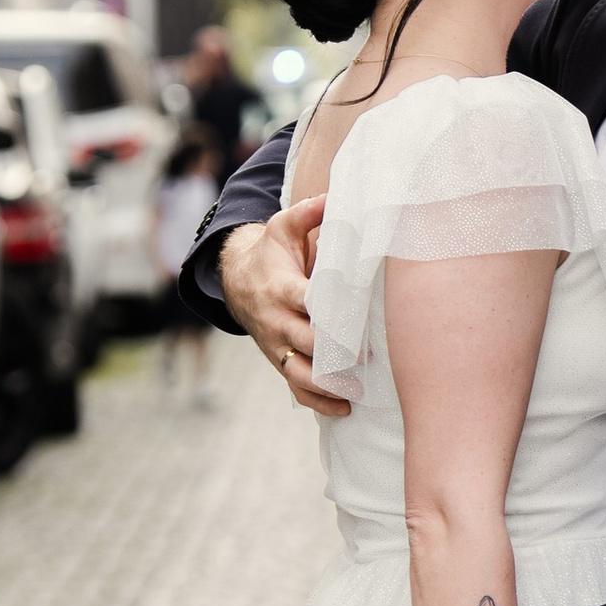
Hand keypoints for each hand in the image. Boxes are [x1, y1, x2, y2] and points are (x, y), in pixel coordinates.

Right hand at [223, 196, 345, 414]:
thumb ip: (308, 212)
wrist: (236, 281)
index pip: (304, 301)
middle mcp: (276, 319)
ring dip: (327, 384)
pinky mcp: (278, 360)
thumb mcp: (284, 227)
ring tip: (358, 392)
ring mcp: (276, 343)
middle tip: (369, 357)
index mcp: (281, 287)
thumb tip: (334, 197)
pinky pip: (294, 387)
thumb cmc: (272, 252)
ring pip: (298, 371)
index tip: (355, 317)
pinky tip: (344, 409)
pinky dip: (317, 401)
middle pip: (305, 341)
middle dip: (334, 351)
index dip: (328, 311)